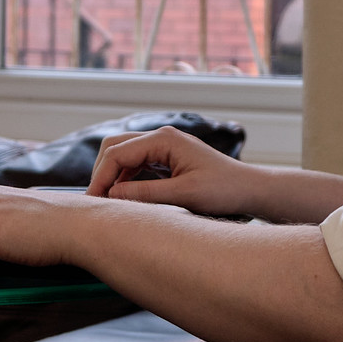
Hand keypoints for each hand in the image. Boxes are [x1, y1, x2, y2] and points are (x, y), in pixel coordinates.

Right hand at [84, 126, 256, 216]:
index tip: (93, 202)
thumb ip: (145, 194)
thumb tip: (111, 196)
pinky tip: (124, 199)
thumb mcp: (184, 196)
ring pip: (123, 156)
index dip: (100, 178)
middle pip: (115, 148)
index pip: (117, 153)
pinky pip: (136, 164)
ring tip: (107, 204)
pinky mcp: (166, 158)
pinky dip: (125, 180)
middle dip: (101, 173)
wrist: (249, 190)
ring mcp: (163, 146)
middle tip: (95, 203)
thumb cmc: (224, 190)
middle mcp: (161, 137)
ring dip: (112, 177)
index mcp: (164, 139)